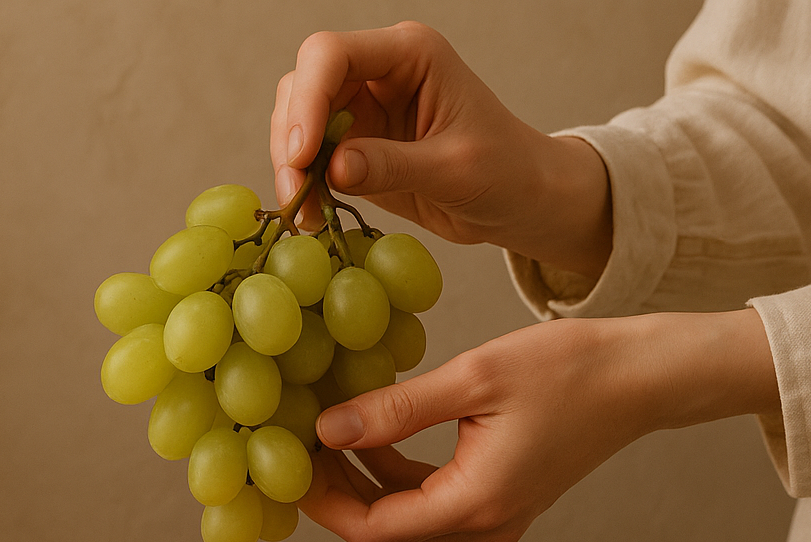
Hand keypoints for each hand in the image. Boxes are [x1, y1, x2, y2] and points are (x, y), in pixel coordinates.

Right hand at [271, 21, 612, 278]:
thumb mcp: (455, 170)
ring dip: (291, 165)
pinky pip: (312, 159)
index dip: (307, 101)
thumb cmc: (505, 172)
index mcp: (409, 54)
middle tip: (295, 194)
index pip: (332, 55)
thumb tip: (334, 169)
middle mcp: (379, 72)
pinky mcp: (357, 147)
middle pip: (304, 85)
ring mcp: (363, 109)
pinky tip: (312, 217)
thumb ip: (394, 166)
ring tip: (304, 213)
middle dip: (291, 139)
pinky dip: (304, 186)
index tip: (303, 156)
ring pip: (298, 121)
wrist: (519, 201)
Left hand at [299, 309, 777, 541]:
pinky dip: (394, 473)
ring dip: (361, 480)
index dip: (322, 502)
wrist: (639, 379)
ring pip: (403, 514)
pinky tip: (371, 434)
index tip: (285, 466)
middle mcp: (484, 526)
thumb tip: (326, 430)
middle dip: (334, 491)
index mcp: (476, 505)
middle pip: (384, 527)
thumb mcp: (472, 379)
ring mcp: (492, 519)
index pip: (373, 528)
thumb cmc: (569, 370)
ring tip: (322, 434)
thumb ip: (395, 411)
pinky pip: (429, 499)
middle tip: (292, 446)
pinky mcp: (498, 501)